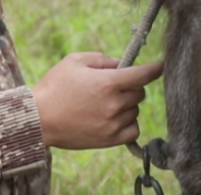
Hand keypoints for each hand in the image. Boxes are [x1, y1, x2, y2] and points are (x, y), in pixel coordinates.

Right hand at [32, 52, 163, 149]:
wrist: (39, 119)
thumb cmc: (55, 86)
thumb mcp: (75, 61)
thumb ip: (102, 59)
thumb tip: (121, 64)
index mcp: (108, 82)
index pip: (143, 75)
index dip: (155, 69)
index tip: (161, 66)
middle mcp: (114, 104)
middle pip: (139, 93)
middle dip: (131, 86)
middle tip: (112, 86)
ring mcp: (113, 124)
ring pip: (135, 110)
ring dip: (127, 104)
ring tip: (104, 103)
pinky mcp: (109, 140)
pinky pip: (132, 130)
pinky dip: (128, 123)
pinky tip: (114, 118)